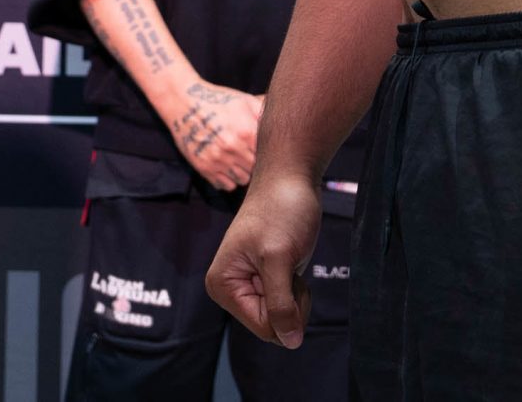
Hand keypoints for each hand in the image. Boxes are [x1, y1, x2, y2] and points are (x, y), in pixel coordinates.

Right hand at [167, 80, 262, 191]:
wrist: (183, 102)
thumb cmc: (217, 100)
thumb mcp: (243, 100)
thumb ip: (264, 114)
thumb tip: (281, 124)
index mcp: (246, 132)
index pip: (268, 156)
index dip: (267, 153)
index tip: (263, 149)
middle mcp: (233, 149)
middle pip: (256, 170)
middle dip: (255, 163)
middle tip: (250, 154)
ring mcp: (218, 160)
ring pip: (242, 180)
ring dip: (243, 172)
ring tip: (239, 160)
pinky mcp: (204, 168)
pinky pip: (224, 185)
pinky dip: (228, 179)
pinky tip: (226, 166)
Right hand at [208, 170, 320, 348]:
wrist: (290, 179)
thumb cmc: (281, 211)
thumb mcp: (279, 259)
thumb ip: (281, 304)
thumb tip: (291, 343)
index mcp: (223, 286)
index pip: (264, 327)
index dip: (286, 310)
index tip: (287, 274)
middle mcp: (232, 289)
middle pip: (272, 326)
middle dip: (291, 302)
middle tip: (289, 265)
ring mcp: (250, 285)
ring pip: (283, 318)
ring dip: (296, 295)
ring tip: (290, 260)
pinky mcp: (268, 280)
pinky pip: (288, 304)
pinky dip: (297, 288)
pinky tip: (292, 262)